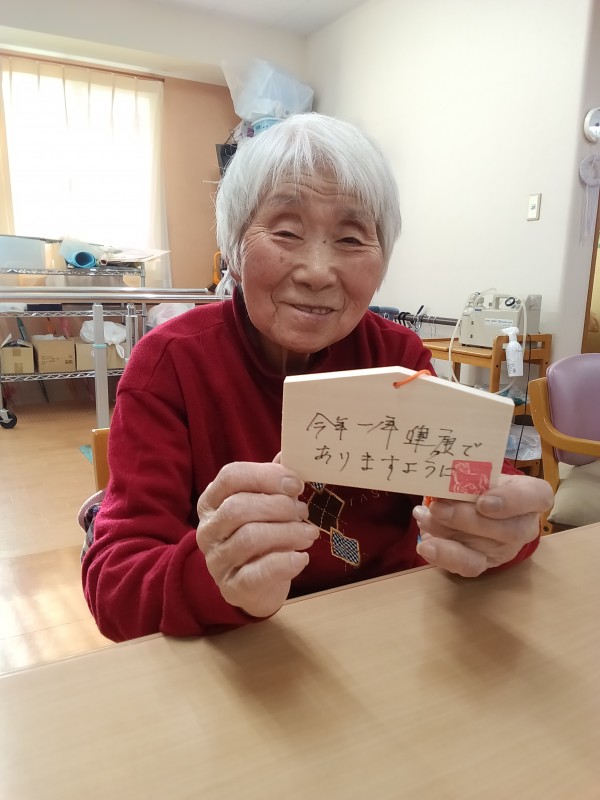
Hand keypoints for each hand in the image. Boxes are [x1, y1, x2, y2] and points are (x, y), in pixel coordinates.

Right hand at [196, 461, 317, 617]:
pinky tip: (302, 558)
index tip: (296, 484)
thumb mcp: (264, 504)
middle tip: (304, 512)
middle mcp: (207, 529)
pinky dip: (285, 563)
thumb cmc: (261, 535)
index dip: (266, 476)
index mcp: (212, 501)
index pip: (231, 477)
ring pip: (249, 538)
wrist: (256, 585)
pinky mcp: (232, 587)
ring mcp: (217, 560)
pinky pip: (257, 572)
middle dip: (279, 507)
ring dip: (287, 532)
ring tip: (308, 533)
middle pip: (238, 508)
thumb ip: (273, 480)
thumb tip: (289, 453)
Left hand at [413, 475, 553, 576]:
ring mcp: (506, 548)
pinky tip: (426, 545)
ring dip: (450, 534)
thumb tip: (441, 482)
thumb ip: (468, 478)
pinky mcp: (485, 563)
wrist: (470, 505)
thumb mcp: (479, 473)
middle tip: (439, 508)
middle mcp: (525, 525)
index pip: (537, 497)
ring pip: (486, 549)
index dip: (512, 501)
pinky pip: (468, 565)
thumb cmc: (480, 483)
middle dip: (468, 519)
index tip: (483, 502)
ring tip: (425, 519)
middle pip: (509, 530)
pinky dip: (444, 555)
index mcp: (532, 495)